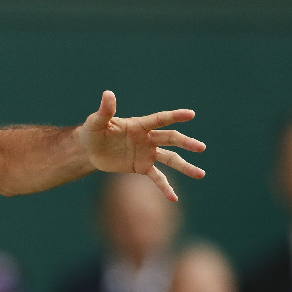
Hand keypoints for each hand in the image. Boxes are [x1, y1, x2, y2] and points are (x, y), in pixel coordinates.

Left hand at [78, 91, 205, 201]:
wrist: (90, 150)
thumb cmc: (93, 132)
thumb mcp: (96, 122)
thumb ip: (105, 111)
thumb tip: (108, 93)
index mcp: (139, 125)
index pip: (160, 119)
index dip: (174, 116)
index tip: (191, 114)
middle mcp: (148, 138)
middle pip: (171, 139)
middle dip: (186, 143)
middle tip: (201, 148)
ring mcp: (147, 153)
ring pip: (170, 159)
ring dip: (185, 166)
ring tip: (201, 174)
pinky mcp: (142, 167)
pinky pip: (157, 177)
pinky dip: (165, 187)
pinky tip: (174, 198)